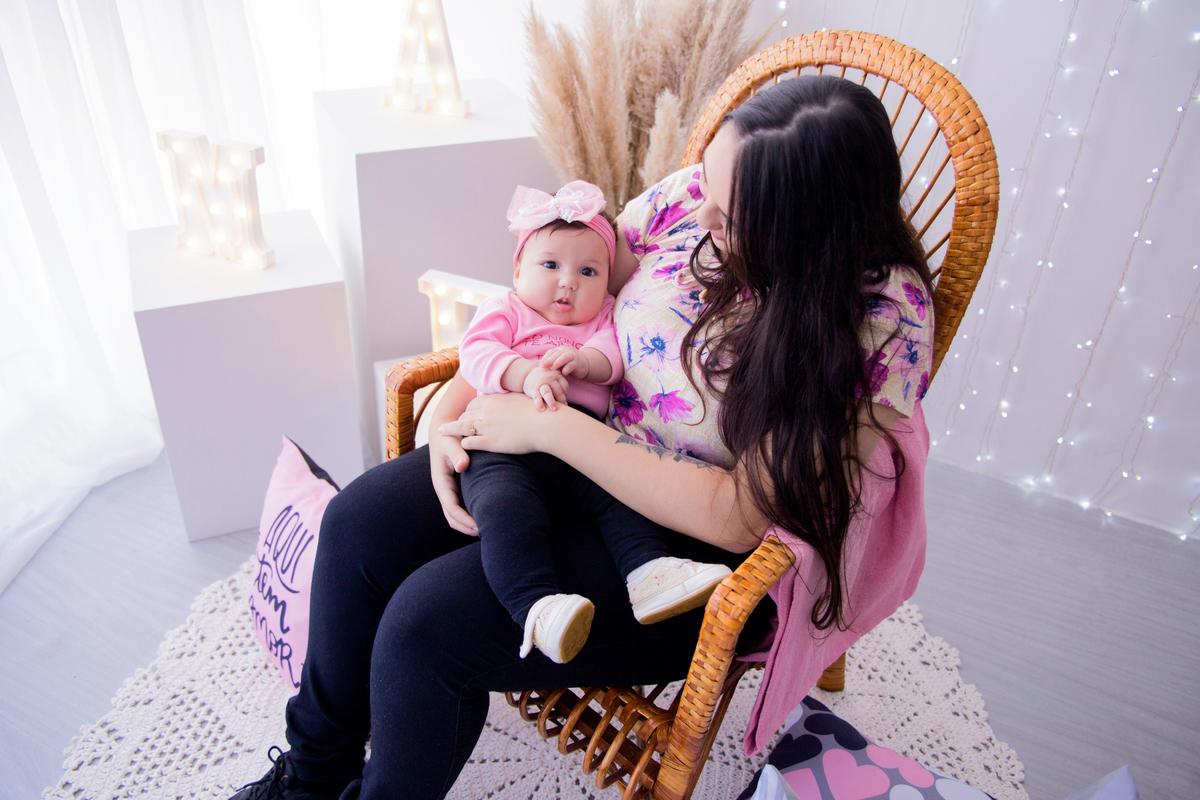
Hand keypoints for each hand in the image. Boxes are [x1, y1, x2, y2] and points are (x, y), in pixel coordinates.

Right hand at [427, 428, 477, 534]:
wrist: (445, 429)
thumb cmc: (449, 435)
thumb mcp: (451, 442)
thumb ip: (457, 452)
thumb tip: (461, 466)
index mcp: (440, 481)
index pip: (450, 507)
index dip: (463, 519)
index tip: (478, 526)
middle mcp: (443, 488)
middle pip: (451, 516)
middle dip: (466, 527)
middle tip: (486, 532)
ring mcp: (448, 489)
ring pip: (455, 514)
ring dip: (467, 524)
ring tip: (486, 528)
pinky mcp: (455, 487)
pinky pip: (460, 506)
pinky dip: (469, 515)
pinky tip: (484, 515)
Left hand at [440, 392, 566, 454]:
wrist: (546, 424)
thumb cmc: (539, 413)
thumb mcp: (522, 400)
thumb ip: (512, 401)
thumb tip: (513, 401)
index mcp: (495, 400)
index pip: (474, 403)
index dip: (469, 410)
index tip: (467, 416)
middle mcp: (486, 411)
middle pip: (465, 414)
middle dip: (458, 421)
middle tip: (452, 426)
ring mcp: (486, 426)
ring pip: (460, 427)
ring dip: (451, 431)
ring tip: (443, 434)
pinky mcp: (489, 442)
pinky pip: (468, 442)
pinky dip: (462, 445)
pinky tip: (461, 448)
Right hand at [522, 366, 568, 410]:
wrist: (526, 374)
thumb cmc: (544, 379)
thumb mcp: (552, 378)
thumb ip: (558, 386)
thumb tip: (566, 403)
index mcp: (556, 375)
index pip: (565, 386)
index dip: (566, 394)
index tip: (564, 400)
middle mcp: (549, 378)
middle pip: (558, 390)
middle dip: (562, 400)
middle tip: (564, 407)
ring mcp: (541, 383)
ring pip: (547, 393)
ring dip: (551, 402)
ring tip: (554, 409)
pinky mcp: (533, 389)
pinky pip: (537, 397)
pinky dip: (539, 403)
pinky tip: (542, 409)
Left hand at [540, 346, 588, 378]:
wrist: (584, 364)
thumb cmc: (569, 364)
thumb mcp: (559, 363)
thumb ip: (552, 364)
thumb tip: (540, 369)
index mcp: (559, 350)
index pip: (550, 353)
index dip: (545, 358)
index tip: (539, 366)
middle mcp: (566, 351)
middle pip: (556, 354)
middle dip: (549, 360)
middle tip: (543, 366)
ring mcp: (572, 356)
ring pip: (564, 357)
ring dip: (558, 362)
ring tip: (552, 368)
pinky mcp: (578, 363)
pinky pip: (572, 365)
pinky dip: (567, 369)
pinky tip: (563, 373)